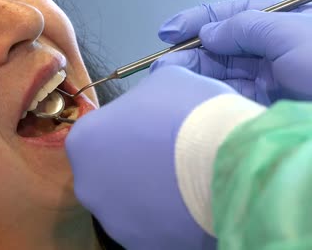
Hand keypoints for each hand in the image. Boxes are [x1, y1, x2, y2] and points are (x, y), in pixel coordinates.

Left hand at [67, 66, 230, 248]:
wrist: (229, 165)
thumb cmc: (190, 113)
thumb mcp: (168, 80)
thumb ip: (148, 88)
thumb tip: (153, 95)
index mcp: (84, 139)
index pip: (100, 131)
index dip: (128, 127)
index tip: (154, 128)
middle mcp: (86, 183)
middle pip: (109, 170)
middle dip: (134, 163)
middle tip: (170, 155)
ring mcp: (111, 218)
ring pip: (128, 202)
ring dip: (149, 192)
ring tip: (185, 182)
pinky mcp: (138, 244)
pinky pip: (150, 227)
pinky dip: (166, 218)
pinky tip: (190, 206)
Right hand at [152, 0, 311, 104]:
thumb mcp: (293, 36)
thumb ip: (245, 28)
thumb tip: (208, 32)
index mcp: (287, 24)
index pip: (235, 14)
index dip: (199, 20)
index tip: (169, 31)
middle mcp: (277, 51)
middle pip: (223, 47)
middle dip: (191, 53)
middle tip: (163, 64)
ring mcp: (272, 82)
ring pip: (223, 75)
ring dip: (195, 78)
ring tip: (167, 81)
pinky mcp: (266, 110)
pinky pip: (229, 100)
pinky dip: (208, 99)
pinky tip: (191, 99)